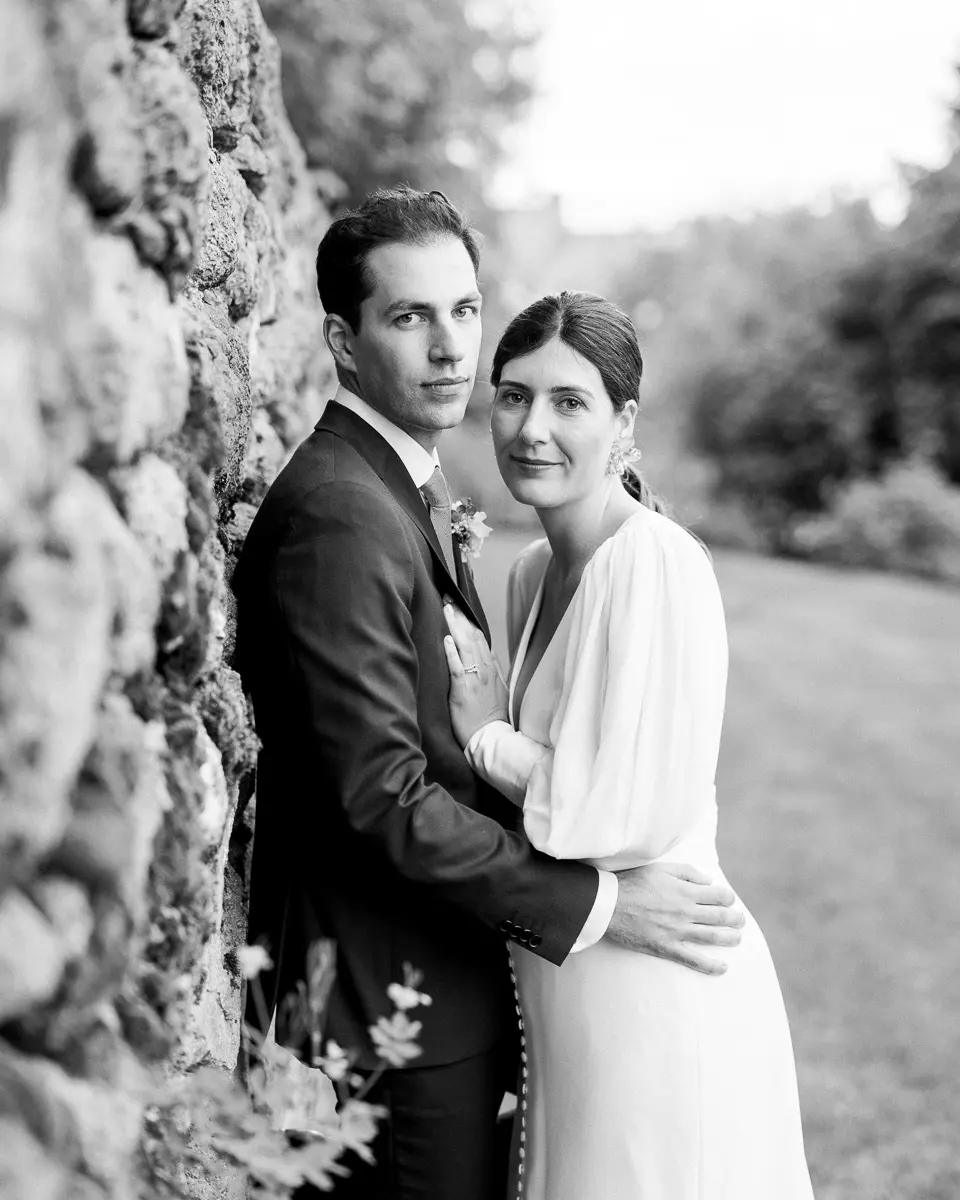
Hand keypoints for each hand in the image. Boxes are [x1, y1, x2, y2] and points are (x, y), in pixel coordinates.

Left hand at [443, 602, 508, 747]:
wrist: (491, 738)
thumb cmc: (492, 718)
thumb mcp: (499, 692)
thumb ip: (493, 674)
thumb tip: (489, 659)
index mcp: (492, 670)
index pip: (480, 640)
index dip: (470, 623)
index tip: (461, 609)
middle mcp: (485, 670)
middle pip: (472, 637)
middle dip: (461, 617)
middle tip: (449, 599)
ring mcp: (475, 679)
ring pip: (465, 647)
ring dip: (455, 626)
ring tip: (446, 609)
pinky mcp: (463, 690)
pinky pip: (457, 667)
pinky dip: (452, 652)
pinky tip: (447, 638)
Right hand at [606, 863, 744, 975]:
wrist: (608, 905)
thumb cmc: (632, 882)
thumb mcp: (660, 868)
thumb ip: (686, 872)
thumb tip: (708, 880)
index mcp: (684, 891)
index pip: (718, 896)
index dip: (728, 898)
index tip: (729, 900)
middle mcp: (685, 911)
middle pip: (720, 916)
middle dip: (735, 918)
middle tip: (740, 920)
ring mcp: (677, 931)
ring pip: (713, 937)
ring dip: (730, 938)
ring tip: (737, 938)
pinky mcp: (667, 947)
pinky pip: (693, 960)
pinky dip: (711, 966)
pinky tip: (723, 968)